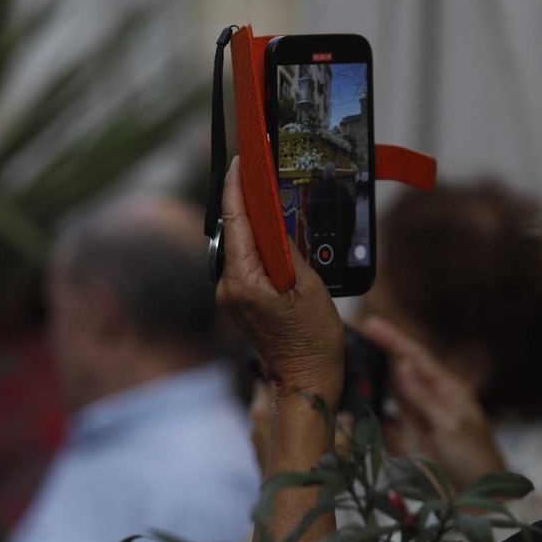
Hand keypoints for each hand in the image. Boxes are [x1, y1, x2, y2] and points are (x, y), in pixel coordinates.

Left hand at [215, 157, 344, 402]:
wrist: (306, 380)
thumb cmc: (313, 339)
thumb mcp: (309, 285)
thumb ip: (286, 248)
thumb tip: (271, 216)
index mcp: (243, 281)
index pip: (235, 222)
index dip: (236, 187)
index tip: (241, 161)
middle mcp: (227, 287)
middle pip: (233, 231)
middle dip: (246, 202)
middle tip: (261, 173)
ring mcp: (229, 296)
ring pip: (239, 247)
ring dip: (254, 224)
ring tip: (273, 200)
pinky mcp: (238, 302)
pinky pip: (245, 263)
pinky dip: (258, 246)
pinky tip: (276, 236)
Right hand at [359, 315, 505, 489]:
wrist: (480, 504)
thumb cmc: (476, 460)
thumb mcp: (452, 424)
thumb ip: (424, 395)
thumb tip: (404, 363)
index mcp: (448, 391)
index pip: (416, 358)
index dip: (393, 340)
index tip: (369, 323)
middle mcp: (432, 403)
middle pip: (400, 373)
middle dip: (377, 356)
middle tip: (351, 340)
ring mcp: (420, 425)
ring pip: (390, 397)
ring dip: (371, 384)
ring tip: (347, 369)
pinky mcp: (409, 447)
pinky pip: (386, 427)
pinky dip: (372, 419)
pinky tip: (356, 410)